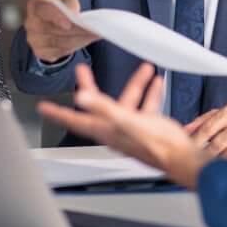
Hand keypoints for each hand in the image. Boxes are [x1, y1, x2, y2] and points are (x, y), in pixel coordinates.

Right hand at [24, 0, 98, 62]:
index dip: (57, 17)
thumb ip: (70, 2)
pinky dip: (74, 46)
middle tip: (92, 30)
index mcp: (35, 5)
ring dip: (78, 39)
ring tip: (93, 36)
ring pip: (59, 42)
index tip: (70, 23)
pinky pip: (59, 52)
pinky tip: (85, 41)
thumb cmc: (59, 7)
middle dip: (75, 30)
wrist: (53, 22)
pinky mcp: (40, 52)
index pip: (44, 11)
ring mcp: (33, 39)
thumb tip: (73, 13)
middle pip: (53, 29)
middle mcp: (31, 23)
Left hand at [37, 63, 212, 188]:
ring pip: (126, 102)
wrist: (182, 157)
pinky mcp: (147, 128)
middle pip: (97, 105)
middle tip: (83, 71)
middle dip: (91, 86)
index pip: (75, 120)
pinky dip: (150, 94)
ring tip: (144, 70)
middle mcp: (115, 130)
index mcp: (105, 129)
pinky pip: (145, 106)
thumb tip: (82, 98)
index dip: (58, 113)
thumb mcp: (127, 120)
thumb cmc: (156, 144)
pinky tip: (156, 85)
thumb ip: (104, 107)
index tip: (44, 107)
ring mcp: (131, 129)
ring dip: (135, 85)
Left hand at [184, 103, 226, 162]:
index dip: (197, 139)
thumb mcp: (221, 115)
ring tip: (214, 163)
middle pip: (219, 142)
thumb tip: (185, 131)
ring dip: (220, 160)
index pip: (210, 127)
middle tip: (199, 160)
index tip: (190, 148)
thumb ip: (202, 122)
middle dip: (207, 153)